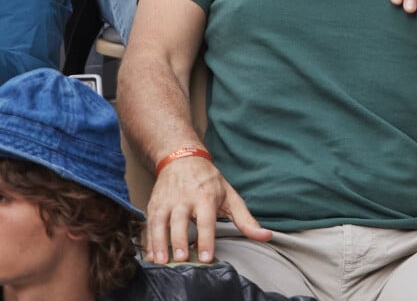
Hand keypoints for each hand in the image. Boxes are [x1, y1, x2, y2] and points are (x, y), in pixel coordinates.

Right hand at [146, 156, 271, 264]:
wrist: (181, 157)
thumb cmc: (209, 180)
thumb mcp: (230, 196)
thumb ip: (246, 220)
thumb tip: (266, 236)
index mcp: (205, 196)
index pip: (206, 219)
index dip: (205, 238)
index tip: (206, 257)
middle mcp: (184, 198)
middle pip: (180, 220)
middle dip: (179, 240)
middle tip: (181, 259)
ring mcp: (167, 200)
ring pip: (160, 221)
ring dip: (160, 241)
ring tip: (162, 260)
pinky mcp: (154, 204)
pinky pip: (150, 223)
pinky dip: (149, 240)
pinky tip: (151, 255)